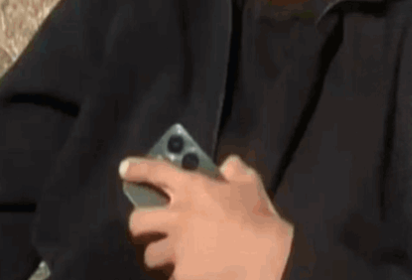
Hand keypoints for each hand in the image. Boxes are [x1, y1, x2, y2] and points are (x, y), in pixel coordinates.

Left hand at [120, 155, 294, 279]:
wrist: (263, 263)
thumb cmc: (260, 221)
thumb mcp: (253, 187)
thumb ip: (237, 171)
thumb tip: (227, 164)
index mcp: (194, 190)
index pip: (157, 171)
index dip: (138, 168)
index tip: (125, 168)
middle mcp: (177, 217)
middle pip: (138, 220)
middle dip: (141, 224)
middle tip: (153, 227)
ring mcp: (176, 248)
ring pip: (150, 254)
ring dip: (162, 253)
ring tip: (178, 255)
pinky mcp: (179, 274)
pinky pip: (172, 274)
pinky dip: (181, 273)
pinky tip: (197, 271)